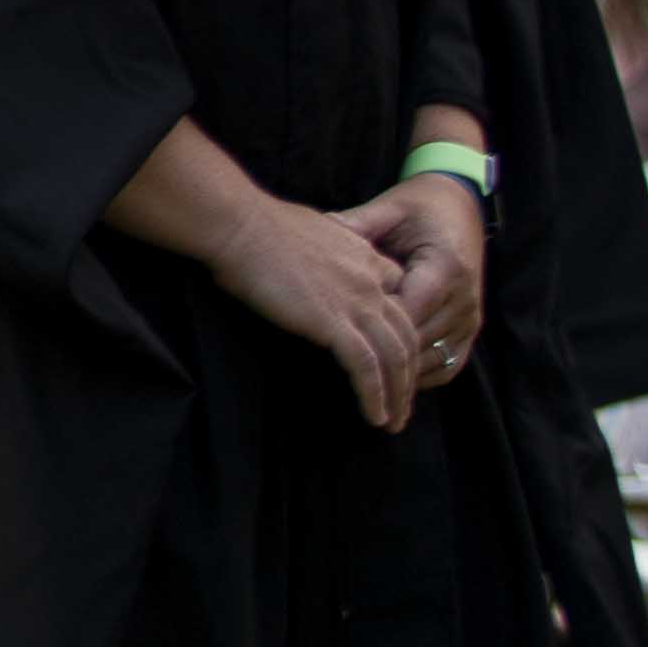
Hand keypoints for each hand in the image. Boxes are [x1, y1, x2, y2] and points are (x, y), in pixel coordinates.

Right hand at [210, 194, 422, 430]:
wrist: (239, 224)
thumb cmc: (255, 225)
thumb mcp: (307, 231)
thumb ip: (324, 252)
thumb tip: (312, 265)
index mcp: (365, 256)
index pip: (400, 300)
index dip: (401, 334)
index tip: (393, 360)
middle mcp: (371, 281)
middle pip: (407, 336)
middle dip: (409, 375)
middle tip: (403, 404)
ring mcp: (356, 302)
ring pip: (396, 357)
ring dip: (399, 395)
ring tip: (394, 422)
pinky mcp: (333, 322)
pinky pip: (366, 367)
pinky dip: (374, 395)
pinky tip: (374, 417)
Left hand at [350, 171, 489, 383]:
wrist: (459, 208)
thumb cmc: (418, 208)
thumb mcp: (388, 210)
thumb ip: (355, 226)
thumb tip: (313, 235)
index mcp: (446, 268)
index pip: (406, 312)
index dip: (371, 327)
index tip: (331, 336)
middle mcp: (465, 299)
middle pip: (418, 342)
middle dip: (379, 356)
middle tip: (336, 368)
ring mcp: (471, 318)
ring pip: (432, 360)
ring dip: (397, 372)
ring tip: (359, 383)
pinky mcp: (471, 330)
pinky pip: (447, 365)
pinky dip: (419, 375)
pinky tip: (386, 379)